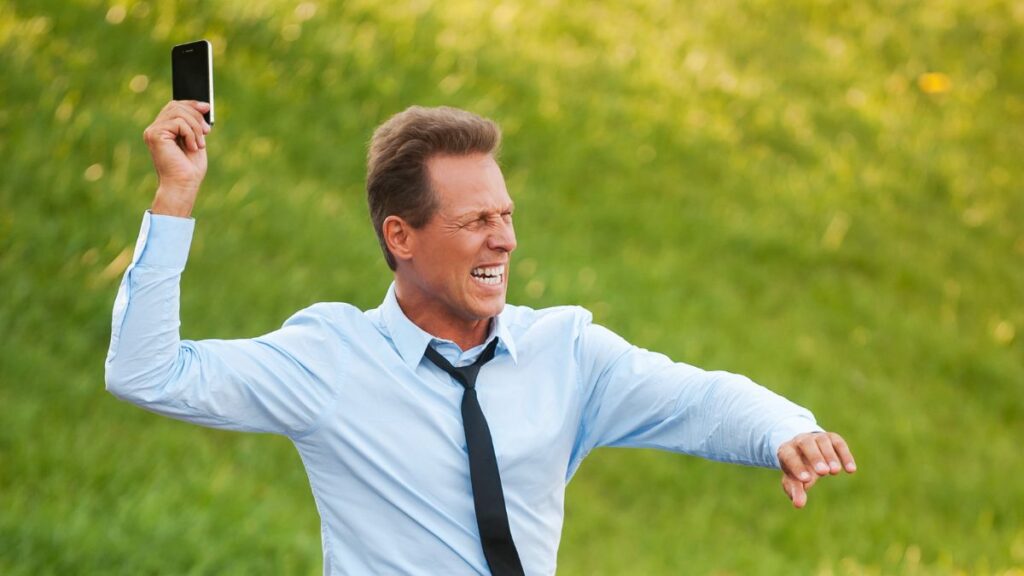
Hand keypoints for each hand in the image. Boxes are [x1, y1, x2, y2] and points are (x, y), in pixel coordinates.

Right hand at [142, 100, 211, 216]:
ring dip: (195, 127)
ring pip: (178, 113)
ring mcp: (152, 131)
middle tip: (207, 131)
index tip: (207, 107)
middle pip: (176, 106)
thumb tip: (203, 106)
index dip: (191, 104)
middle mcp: (154, 129)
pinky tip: (193, 147)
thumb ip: (194, 125)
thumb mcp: (196, 141)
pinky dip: (190, 134)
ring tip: (200, 144)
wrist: (183, 186)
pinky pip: (178, 122)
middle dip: (196, 116)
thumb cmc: (189, 169)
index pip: (174, 107)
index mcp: (163, 130)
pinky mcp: (154, 135)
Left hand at [777, 431, 855, 507]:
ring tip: (835, 471)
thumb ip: (795, 491)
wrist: (804, 450)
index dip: (797, 467)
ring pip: (823, 441)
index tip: (806, 480)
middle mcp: (801, 440)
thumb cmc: (798, 468)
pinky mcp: (832, 438)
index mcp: (787, 450)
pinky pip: (839, 444)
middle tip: (823, 472)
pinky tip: (851, 470)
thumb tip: (798, 505)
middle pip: (805, 444)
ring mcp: (817, 437)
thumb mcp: (794, 480)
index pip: (789, 456)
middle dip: (814, 457)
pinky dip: (845, 455)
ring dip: (830, 456)